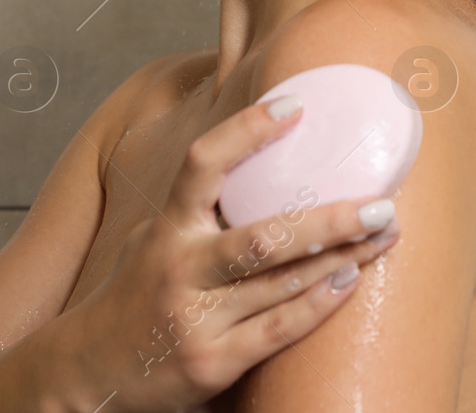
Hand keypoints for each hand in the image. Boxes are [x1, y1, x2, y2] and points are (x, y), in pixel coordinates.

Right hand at [57, 93, 401, 412]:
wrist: (90, 371)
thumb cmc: (136, 294)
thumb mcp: (153, 237)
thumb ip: (195, 207)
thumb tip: (256, 155)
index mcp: (168, 228)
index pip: (204, 164)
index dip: (248, 130)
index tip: (296, 105)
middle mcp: (181, 267)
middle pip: (263, 235)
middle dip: (329, 218)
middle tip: (382, 200)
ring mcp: (197, 317)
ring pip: (281, 281)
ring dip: (342, 256)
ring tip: (385, 234)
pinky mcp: (212, 361)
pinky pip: (278, 330)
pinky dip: (318, 304)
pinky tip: (349, 281)